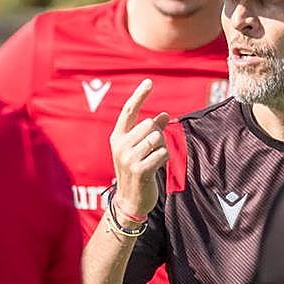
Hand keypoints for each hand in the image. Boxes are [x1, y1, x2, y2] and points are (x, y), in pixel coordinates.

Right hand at [109, 79, 169, 222]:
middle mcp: (120, 146)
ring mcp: (128, 158)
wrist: (130, 201)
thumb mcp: (140, 149)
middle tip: (155, 150)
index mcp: (117, 138)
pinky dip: (166, 159)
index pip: (128, 112)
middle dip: (158, 135)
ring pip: (157, 139)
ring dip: (162, 148)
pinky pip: (162, 154)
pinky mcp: (140, 170)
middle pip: (149, 125)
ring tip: (155, 160)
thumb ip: (151, 131)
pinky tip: (158, 167)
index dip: (139, 96)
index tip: (149, 82)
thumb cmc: (138, 172)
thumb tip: (164, 114)